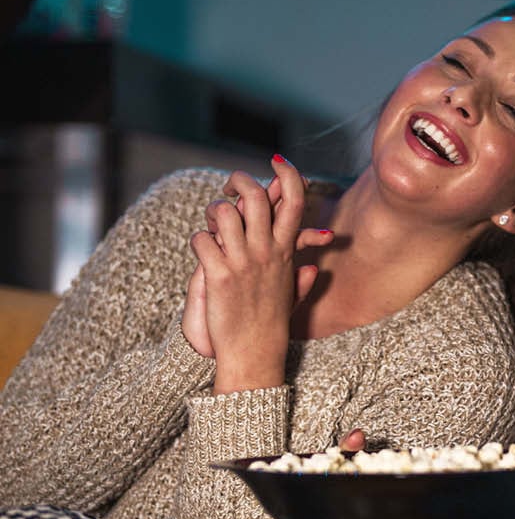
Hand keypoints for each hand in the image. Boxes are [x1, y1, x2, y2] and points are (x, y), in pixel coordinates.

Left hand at [188, 156, 330, 390]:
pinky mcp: (219, 276)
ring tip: (212, 225)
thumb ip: (301, 277)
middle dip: (238, 180)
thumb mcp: (291, 297)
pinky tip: (202, 253)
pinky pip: (202, 240)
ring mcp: (243, 263)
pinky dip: (198, 241)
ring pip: (224, 212)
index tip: (275, 163)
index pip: (295, 200)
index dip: (287, 174)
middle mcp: (267, 252)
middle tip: (229, 188)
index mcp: (286, 251)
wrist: (254, 355)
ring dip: (213, 212)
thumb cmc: (271, 326)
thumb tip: (311, 266)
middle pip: (255, 195)